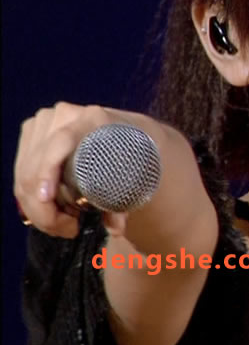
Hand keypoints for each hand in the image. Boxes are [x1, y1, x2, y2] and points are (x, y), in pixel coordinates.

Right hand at [13, 102, 165, 238]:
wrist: (124, 132)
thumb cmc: (130, 157)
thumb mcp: (132, 174)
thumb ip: (122, 205)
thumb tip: (116, 230)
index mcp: (95, 119)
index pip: (61, 142)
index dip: (47, 172)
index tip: (45, 199)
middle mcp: (65, 115)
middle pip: (35, 167)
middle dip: (46, 208)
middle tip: (69, 229)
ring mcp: (44, 122)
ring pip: (24, 175)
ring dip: (38, 207)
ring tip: (64, 223)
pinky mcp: (31, 131)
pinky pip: (20, 172)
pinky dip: (31, 197)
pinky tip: (51, 209)